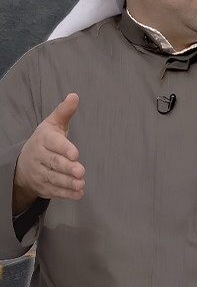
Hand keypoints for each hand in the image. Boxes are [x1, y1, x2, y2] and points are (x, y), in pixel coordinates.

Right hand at [12, 93, 84, 215]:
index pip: (54, 144)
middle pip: (54, 163)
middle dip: (67, 168)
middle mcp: (40, 157)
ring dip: (68, 183)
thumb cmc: (45, 141)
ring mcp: (40, 174)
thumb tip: (74, 96)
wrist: (22, 164)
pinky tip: (78, 194)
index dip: (64, 148)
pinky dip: (66, 194)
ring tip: (80, 184)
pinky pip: (54, 191)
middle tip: (80, 171)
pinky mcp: (43, 187)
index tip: (75, 153)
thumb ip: (64, 112)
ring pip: (54, 178)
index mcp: (44, 140)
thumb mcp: (52, 124)